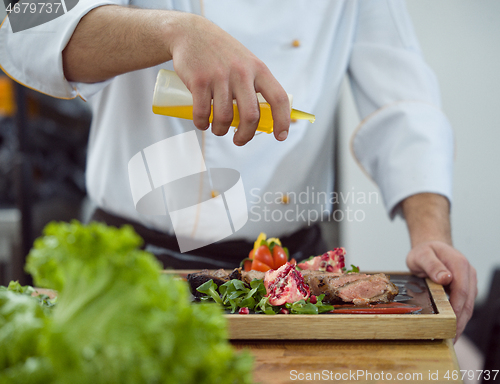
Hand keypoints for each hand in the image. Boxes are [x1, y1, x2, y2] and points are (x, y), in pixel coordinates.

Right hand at [169, 13, 289, 144]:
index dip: (282, 121)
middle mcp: (242, 73)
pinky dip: (202, 123)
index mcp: (259, 69)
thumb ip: (255, 86)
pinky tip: (203, 123)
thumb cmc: (222, 53)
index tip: (280, 136)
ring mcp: (220, 77)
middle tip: (239, 140)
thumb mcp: (246, 63)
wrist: (192, 34)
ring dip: (220, 130)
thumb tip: (262, 118)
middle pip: (251, 116)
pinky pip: (202, 112)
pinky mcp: (199, 81)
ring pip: (225, 118)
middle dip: (245, 135)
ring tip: (218, 129)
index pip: (278, 98)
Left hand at [406, 241, 476, 340]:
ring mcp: (468, 281)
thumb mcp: (422, 255)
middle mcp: (468, 273)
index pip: (461, 290)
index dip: (456, 309)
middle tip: (450, 338)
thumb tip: (446, 278)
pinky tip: (451, 328)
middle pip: (467, 301)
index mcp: (459, 264)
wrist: (430, 247)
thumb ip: (432, 265)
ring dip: (461, 322)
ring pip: (468, 306)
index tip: (449, 324)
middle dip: (460, 321)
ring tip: (451, 338)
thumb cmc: (424, 251)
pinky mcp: (466, 288)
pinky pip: (464, 305)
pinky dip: (459, 317)